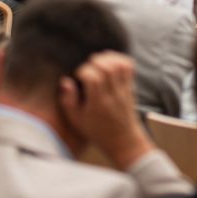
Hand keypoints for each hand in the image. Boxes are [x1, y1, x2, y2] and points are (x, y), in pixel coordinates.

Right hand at [60, 52, 151, 170]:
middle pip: (107, 68)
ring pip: (119, 65)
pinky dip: (119, 59)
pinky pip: (129, 67)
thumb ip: (68, 101)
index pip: (93, 78)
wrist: (123, 139)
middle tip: (88, 67)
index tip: (78, 76)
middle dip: (94, 61)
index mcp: (98, 103)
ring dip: (107, 58)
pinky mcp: (131, 87)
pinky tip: (109, 62)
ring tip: (97, 62)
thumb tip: (65, 81)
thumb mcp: (77, 120)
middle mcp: (112, 95)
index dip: (83, 71)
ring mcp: (124, 90)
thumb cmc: (96, 130)